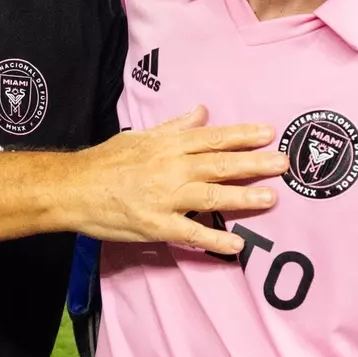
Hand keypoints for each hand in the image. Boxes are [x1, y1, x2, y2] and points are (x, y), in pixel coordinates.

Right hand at [67, 106, 284, 254]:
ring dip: (243, 197)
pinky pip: (191, 232)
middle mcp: (170, 168)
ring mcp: (165, 198)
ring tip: (272, 198)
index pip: (212, 138)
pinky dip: (215, 239)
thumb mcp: (141, 136)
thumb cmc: (106, 161)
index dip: (242, 136)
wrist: (73, 188)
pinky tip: (238, 245)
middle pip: (219, 164)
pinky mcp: (156, 225)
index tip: (268, 133)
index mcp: (168, 146)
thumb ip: (174, 126)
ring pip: (211, 195)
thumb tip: (202, 111)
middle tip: (284, 163)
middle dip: (254, 163)